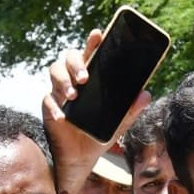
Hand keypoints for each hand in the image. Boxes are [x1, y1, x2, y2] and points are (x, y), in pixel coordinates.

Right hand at [44, 29, 149, 193]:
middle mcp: (73, 81)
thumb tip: (146, 94)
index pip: (90, 54)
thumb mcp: (118, 124)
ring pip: (54, 71)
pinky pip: (48, 101)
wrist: (82, 158)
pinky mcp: (49, 108)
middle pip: (68, 58)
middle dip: (76, 63)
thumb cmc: (98, 135)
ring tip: (74, 95)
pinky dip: (55, 107)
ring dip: (63, 80)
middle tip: (85, 77)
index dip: (92, 42)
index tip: (98, 35)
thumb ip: (131, 110)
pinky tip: (63, 117)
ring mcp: (59, 93)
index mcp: (90, 79)